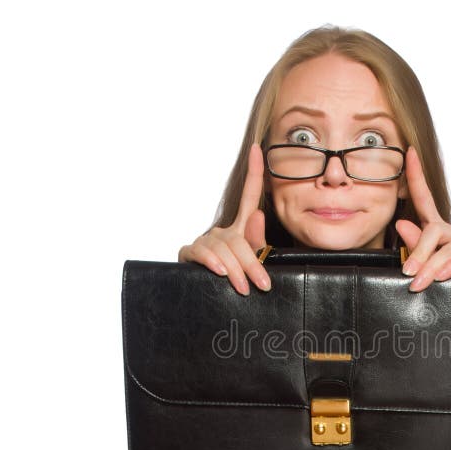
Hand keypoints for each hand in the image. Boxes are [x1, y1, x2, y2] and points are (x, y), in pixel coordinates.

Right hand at [178, 144, 270, 295]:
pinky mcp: (189, 253)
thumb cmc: (237, 280)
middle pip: (238, 238)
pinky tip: (219, 272)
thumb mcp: (254, 263)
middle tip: (262, 284)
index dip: (254, 172)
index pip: (249, 196)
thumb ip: (258, 242)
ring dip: (235, 270)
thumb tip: (259, 214)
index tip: (258, 149)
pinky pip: (201, 253)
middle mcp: (222, 231)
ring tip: (244, 288)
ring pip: (222, 250)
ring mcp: (205, 241)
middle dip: (251, 263)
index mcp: (241, 229)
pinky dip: (211, 262)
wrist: (211, 300)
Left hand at [395, 147, 450, 292]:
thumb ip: (414, 246)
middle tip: (408, 273)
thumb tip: (401, 224)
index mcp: (437, 230)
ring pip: (447, 248)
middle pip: (433, 231)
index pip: (424, 199)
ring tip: (419, 282)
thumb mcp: (426, 264)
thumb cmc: (446, 279)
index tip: (409, 153)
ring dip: (432, 267)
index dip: (416, 176)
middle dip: (419, 253)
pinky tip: (443, 274)